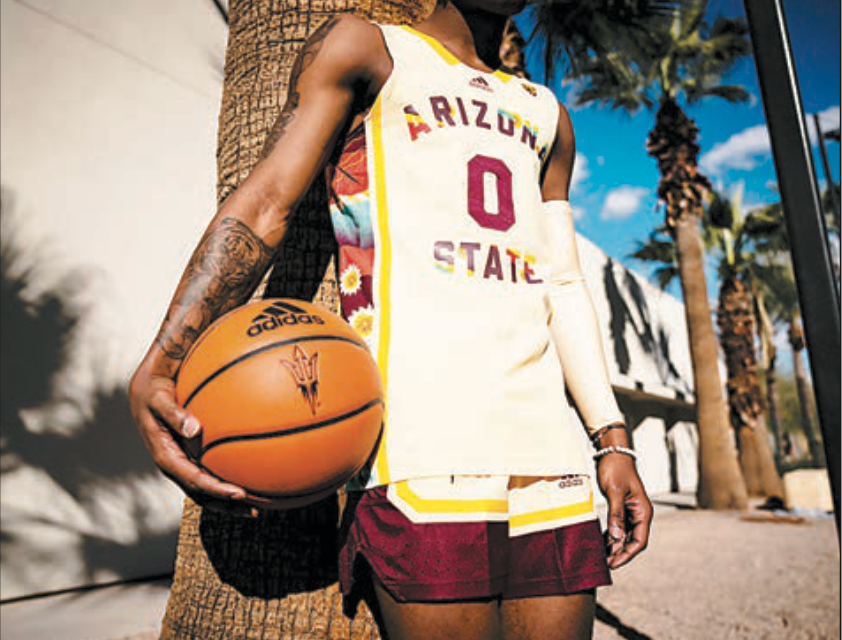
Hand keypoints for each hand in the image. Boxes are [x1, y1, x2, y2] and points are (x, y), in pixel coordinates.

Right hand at [128, 360, 258, 516]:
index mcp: (165, 455)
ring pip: (206, 489)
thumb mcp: (157, 398)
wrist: (144, 387)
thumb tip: (193, 429)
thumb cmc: (152, 390)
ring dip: (230, 501)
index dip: (215, 490)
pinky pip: (210, 471)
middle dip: (227, 505)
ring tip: (258, 506)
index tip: (239, 494)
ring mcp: (182, 462)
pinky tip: (252, 476)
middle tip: (254, 511)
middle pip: (202, 494)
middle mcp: (174, 465)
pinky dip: (228, 478)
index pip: (193, 479)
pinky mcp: (189, 455)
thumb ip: (173, 413)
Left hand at [596, 453, 652, 568]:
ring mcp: (631, 512)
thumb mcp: (615, 491)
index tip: (615, 564)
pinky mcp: (622, 509)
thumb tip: (617, 537)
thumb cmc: (616, 468)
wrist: (612, 453)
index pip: (639, 541)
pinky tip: (601, 544)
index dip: (627, 554)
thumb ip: (616, 514)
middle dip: (619, 554)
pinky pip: (618, 528)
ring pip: (624, 536)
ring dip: (614, 547)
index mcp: (643, 511)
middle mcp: (639, 514)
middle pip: (632, 541)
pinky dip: (611, 537)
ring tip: (601, 558)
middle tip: (605, 565)